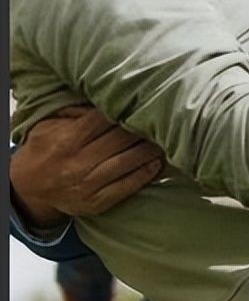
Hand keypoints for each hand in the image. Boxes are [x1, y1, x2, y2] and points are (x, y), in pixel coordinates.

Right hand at [10, 107, 163, 226]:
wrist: (28, 189)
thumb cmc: (45, 150)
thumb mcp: (49, 125)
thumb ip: (75, 111)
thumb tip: (105, 98)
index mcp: (67, 140)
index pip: (104, 119)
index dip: (126, 109)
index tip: (144, 100)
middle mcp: (78, 162)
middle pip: (122, 139)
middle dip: (144, 127)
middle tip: (164, 116)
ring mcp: (88, 184)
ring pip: (129, 162)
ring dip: (152, 149)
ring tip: (168, 137)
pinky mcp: (97, 202)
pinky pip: (128, 186)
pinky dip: (147, 173)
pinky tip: (159, 162)